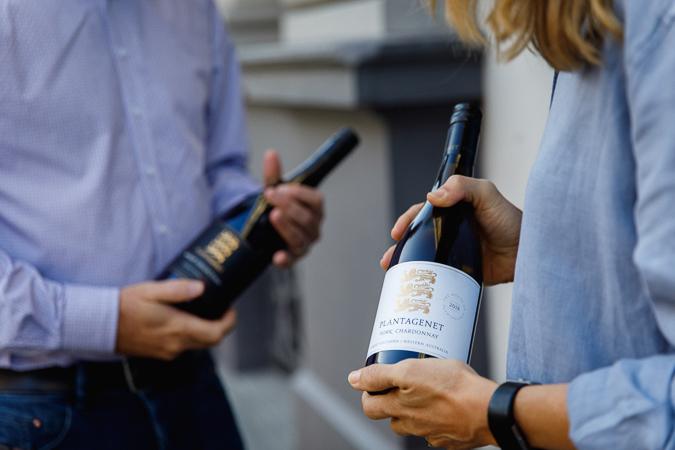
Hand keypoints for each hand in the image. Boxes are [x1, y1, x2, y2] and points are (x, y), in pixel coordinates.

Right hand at [116, 280, 236, 359]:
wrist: (98, 325)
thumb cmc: (124, 305)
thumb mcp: (152, 291)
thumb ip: (178, 290)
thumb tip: (201, 288)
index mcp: (178, 329)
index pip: (216, 334)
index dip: (229, 321)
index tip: (230, 308)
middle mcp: (176, 345)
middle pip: (211, 341)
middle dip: (220, 326)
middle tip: (220, 307)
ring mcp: (167, 352)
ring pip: (197, 344)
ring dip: (205, 330)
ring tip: (202, 309)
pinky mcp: (158, 353)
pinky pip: (183, 346)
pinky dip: (190, 335)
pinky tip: (183, 318)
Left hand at [262, 150, 323, 267]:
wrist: (266, 228)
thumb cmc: (277, 206)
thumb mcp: (274, 190)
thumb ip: (273, 175)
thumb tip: (271, 153)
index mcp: (315, 208)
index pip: (316, 200)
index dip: (298, 194)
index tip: (279, 188)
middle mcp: (314, 227)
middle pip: (307, 218)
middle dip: (289, 206)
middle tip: (270, 196)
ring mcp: (304, 243)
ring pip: (300, 238)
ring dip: (287, 227)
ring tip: (273, 215)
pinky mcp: (292, 257)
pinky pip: (291, 261)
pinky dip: (285, 260)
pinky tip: (277, 257)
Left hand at [348, 359, 496, 448]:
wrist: (488, 410)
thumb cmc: (452, 387)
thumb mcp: (410, 371)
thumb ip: (379, 376)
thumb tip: (354, 379)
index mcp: (399, 408)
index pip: (370, 407)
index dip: (369, 393)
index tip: (378, 381)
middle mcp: (412, 425)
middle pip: (392, 416)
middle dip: (392, 402)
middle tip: (405, 384)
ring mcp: (432, 434)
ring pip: (415, 424)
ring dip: (417, 411)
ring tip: (429, 391)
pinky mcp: (451, 438)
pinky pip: (438, 430)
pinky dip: (439, 419)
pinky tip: (449, 405)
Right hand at [381, 176, 521, 284]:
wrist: (528, 253)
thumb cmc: (511, 221)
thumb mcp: (487, 195)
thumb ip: (462, 187)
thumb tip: (432, 197)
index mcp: (453, 210)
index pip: (422, 213)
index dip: (408, 221)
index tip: (398, 232)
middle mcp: (450, 231)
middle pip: (419, 237)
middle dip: (402, 247)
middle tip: (390, 259)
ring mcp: (454, 252)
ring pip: (425, 258)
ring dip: (408, 265)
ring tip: (394, 273)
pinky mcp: (460, 272)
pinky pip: (439, 276)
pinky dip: (425, 281)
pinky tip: (415, 287)